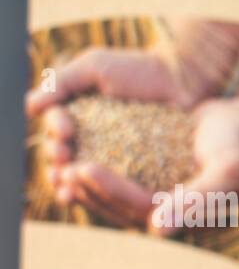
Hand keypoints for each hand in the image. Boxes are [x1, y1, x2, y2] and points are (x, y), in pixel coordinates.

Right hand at [33, 49, 190, 221]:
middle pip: (65, 156)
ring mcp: (113, 158)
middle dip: (60, 159)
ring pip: (85, 176)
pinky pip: (116, 187)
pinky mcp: (136, 171)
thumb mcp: (94, 67)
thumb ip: (62, 83)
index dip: (55, 133)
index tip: (66, 130)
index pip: (56, 130)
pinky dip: (102, 195)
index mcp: (75, 116)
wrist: (181, 80)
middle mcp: (89, 139)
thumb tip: (28, 106)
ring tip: (69, 188)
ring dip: (73, 183)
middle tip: (64, 157)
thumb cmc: (136, 68)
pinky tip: (95, 201)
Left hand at [45, 93, 238, 230]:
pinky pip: (127, 177)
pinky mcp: (162, 174)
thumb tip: (157, 229)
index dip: (108, 190)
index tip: (81, 168)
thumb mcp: (224, 172)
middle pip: (124, 207)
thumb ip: (194, 201)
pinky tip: (84, 151)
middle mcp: (177, 210)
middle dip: (92, 189)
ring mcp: (169, 193)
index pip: (140, 208)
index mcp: (190, 216)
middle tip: (64, 167)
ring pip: (121, 196)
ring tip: (65, 164)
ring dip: (92, 184)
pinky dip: (104, 168)